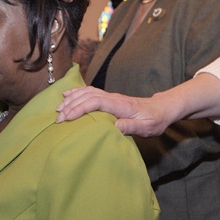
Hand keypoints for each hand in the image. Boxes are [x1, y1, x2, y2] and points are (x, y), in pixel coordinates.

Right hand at [55, 86, 170, 136]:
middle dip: (71, 106)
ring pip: (87, 92)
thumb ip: (131, 127)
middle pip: (88, 96)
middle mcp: (113, 98)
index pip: (96, 102)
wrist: (161, 109)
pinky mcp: (109, 98)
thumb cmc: (155, 120)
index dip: (80, 108)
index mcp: (121, 105)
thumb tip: (114, 127)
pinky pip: (90, 92)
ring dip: (71, 99)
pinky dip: (76, 92)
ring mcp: (110, 96)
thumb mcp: (147, 128)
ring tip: (58, 108)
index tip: (68, 118)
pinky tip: (67, 95)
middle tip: (58, 118)